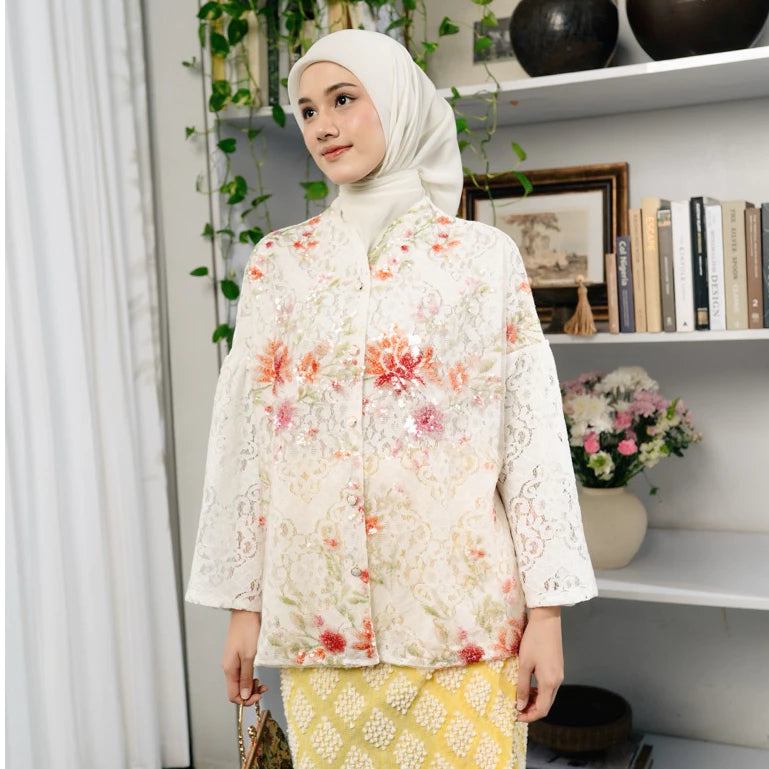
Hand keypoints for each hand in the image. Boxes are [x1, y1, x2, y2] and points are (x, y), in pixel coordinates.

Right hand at [221, 609, 268, 705]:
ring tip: (262, 681)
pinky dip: (250, 675)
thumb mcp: (249, 656)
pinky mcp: (238, 655)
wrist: (245, 612)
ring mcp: (233, 661)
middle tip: (264, 688)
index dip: (245, 700)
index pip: (232, 695)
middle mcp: (228, 667)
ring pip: (240, 681)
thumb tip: (244, 697)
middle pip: (236, 689)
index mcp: (229, 669)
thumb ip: (246, 677)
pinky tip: (257, 671)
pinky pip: (242, 672)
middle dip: (250, 693)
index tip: (259, 696)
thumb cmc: (247, 631)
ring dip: (251, 685)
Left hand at [515, 606, 562, 722]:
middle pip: (546, 705)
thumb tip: (520, 705)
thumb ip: (522, 686)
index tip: (515, 716)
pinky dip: (539, 691)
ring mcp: (559, 674)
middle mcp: (557, 681)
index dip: (529, 716)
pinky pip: (549, 686)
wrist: (547, 621)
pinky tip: (528, 686)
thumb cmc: (534, 640)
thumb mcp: (524, 664)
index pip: (542, 710)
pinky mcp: (557, 668)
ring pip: (548, 696)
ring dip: (535, 700)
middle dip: (531, 710)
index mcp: (549, 682)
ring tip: (519, 697)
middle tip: (516, 709)